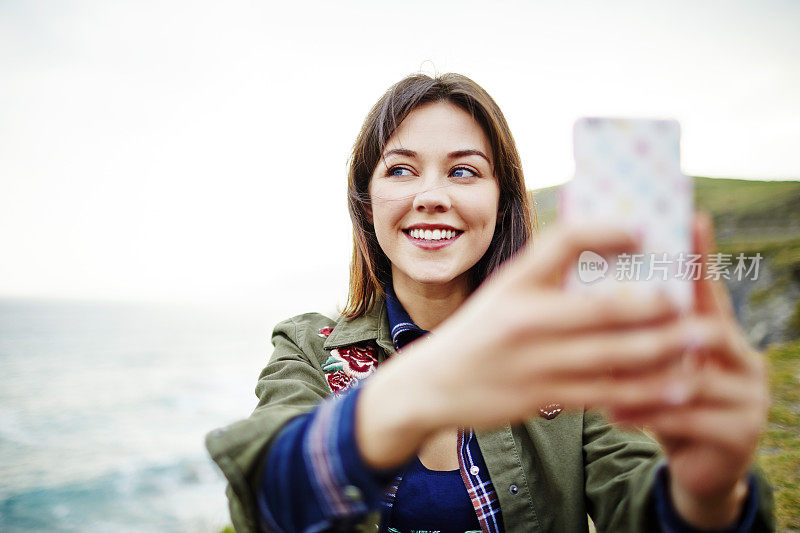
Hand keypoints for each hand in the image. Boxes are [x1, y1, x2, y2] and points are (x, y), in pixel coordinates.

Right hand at [406, 222, 705, 430]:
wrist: (431, 383)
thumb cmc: (477, 332)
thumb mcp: (502, 292)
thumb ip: (546, 276)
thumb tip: (609, 256)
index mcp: (515, 281)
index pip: (566, 241)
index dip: (609, 231)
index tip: (643, 231)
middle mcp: (525, 318)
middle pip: (604, 306)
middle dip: (654, 304)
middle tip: (686, 299)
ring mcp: (533, 360)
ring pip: (612, 354)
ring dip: (660, 348)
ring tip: (694, 340)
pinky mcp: (540, 397)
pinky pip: (602, 392)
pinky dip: (640, 389)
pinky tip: (668, 385)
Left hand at [608, 213, 769, 527]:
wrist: (697, 466)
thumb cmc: (666, 402)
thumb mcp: (653, 365)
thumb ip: (638, 333)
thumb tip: (591, 292)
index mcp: (721, 334)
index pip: (711, 288)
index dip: (703, 254)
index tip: (693, 217)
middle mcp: (743, 358)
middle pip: (708, 327)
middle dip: (661, 326)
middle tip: (620, 319)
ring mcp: (749, 396)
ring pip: (694, 377)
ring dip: (643, 378)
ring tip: (602, 379)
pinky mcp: (740, 432)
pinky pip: (688, 417)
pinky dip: (645, 413)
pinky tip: (612, 412)